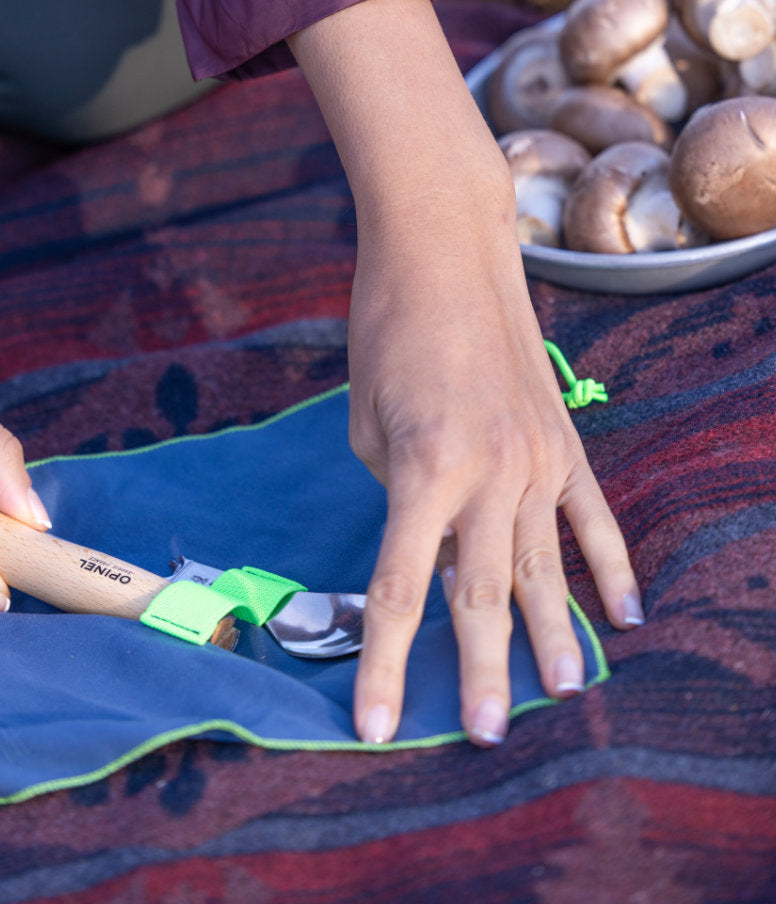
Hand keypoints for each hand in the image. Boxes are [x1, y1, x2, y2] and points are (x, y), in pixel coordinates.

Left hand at [346, 226, 638, 745]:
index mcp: (422, 470)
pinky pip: (590, 518)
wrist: (445, 250)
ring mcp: (536, 458)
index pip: (399, 589)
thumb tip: (423, 539)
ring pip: (542, 565)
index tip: (378, 724)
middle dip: (480, 671)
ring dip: (553, 634)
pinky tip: (622, 613)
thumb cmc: (386, 331)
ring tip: (568, 692)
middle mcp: (488, 473)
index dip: (386, 664)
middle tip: (487, 735)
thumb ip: (396, 493)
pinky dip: (607, 568)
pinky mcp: (562, 441)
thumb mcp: (365, 423)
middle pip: (481, 593)